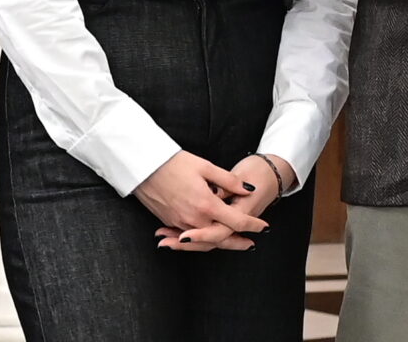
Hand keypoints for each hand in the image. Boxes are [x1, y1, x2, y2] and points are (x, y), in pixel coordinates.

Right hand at [135, 151, 266, 250]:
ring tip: (233, 244)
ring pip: (205, 241)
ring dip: (220, 244)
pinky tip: (205, 239)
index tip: (264, 226)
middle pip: (222, 238)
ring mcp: (180, 223)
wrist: (143, 166)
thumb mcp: (205, 166)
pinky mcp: (170, 222)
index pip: (236, 221)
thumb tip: (247, 190)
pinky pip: (189, 238)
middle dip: (238, 242)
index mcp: (207, 205)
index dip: (252, 225)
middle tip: (251, 244)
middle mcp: (194, 219)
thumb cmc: (174, 162)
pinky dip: (200, 241)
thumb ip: (228, 181)